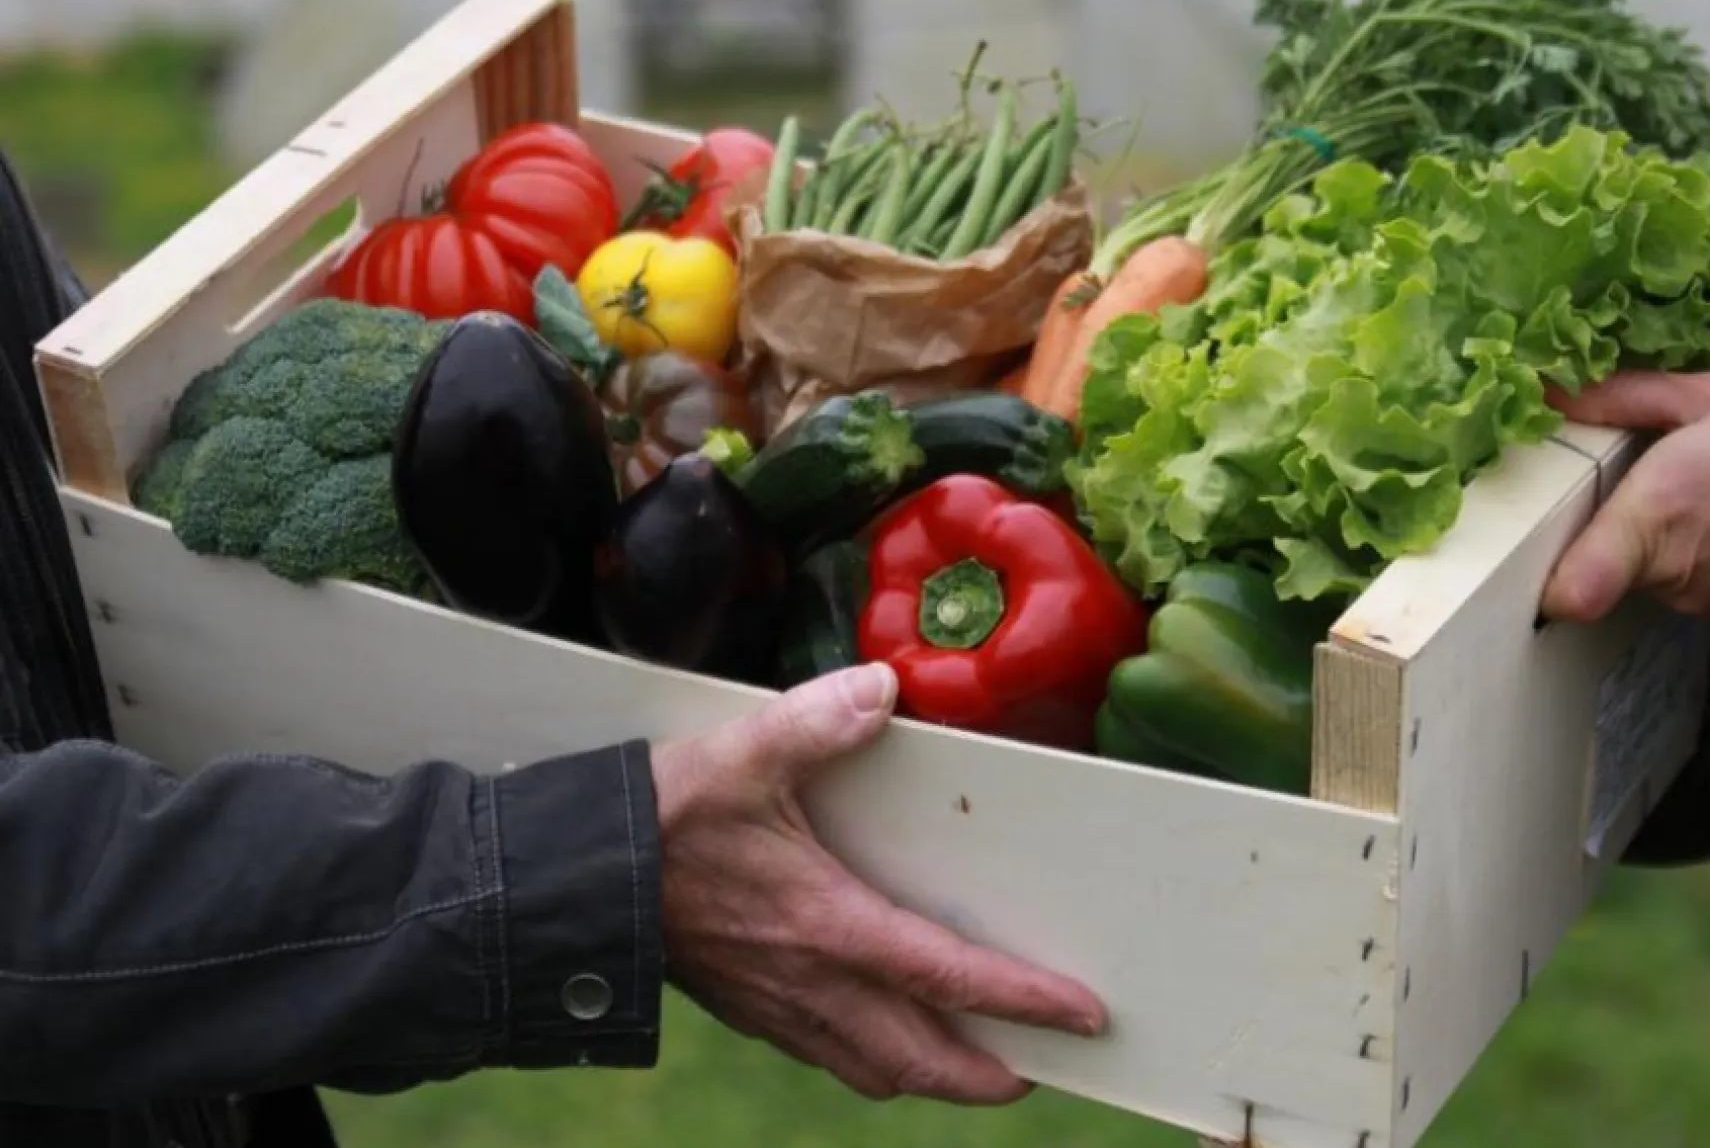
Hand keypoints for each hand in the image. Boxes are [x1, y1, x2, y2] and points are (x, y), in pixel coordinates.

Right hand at [649, 662, 1105, 1104]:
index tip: (1083, 1017)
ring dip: (932, 1076)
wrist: (573, 879)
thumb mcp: (743, 753)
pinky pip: (829, 1057)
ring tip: (975, 1064)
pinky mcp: (748, 1010)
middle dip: (987, 1076)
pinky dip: (875, 1061)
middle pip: (922, 1059)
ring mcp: (778, 1007)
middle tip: (1041, 1070)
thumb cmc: (662, 818)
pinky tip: (883, 1036)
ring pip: (875, 1070)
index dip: (1023, 1001)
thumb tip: (882, 687)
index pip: (948, 976)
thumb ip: (818, 720)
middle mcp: (813, 984)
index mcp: (830, 926)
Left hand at [1540, 371, 1709, 623]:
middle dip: (1589, 525)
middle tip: (1606, 482)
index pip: (1572, 590)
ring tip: (1677, 491)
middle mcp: (1664, 569)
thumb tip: (1552, 390)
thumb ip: (1623, 396)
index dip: (1540, 577)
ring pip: (1631, 571)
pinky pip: (1670, 581)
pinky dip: (1674, 553)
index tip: (1527, 541)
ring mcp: (1691, 597)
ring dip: (1637, 538)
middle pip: (1588, 564)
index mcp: (1654, 513)